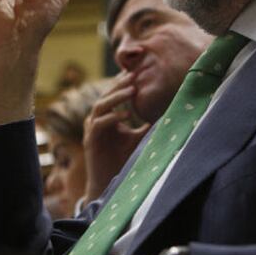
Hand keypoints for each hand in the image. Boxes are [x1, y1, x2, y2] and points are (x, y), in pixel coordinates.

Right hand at [83, 72, 150, 203]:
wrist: (109, 183)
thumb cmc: (122, 159)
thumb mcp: (137, 138)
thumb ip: (145, 126)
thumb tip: (165, 114)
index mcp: (106, 117)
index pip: (112, 95)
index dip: (121, 83)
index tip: (135, 72)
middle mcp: (96, 120)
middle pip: (105, 96)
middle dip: (119, 85)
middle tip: (133, 75)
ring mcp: (91, 130)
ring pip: (100, 106)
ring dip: (116, 97)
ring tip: (132, 90)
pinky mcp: (90, 141)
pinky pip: (98, 124)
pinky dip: (112, 118)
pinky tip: (126, 115)